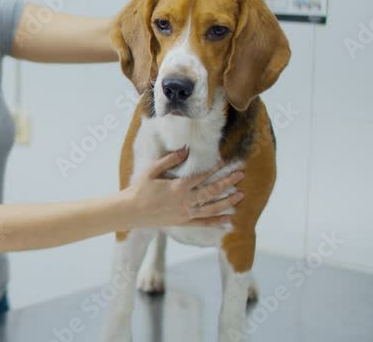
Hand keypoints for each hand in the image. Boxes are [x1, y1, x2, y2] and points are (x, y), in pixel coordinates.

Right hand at [123, 147, 244, 228]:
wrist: (131, 211)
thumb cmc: (140, 189)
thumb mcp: (152, 171)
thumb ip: (170, 160)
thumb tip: (186, 150)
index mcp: (177, 187)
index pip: (201, 176)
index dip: (214, 169)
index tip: (225, 162)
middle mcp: (184, 201)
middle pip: (211, 192)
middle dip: (227, 182)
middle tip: (241, 175)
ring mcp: (185, 213)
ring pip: (211, 209)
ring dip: (227, 202)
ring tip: (241, 196)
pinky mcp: (183, 222)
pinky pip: (203, 224)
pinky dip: (217, 222)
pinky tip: (229, 220)